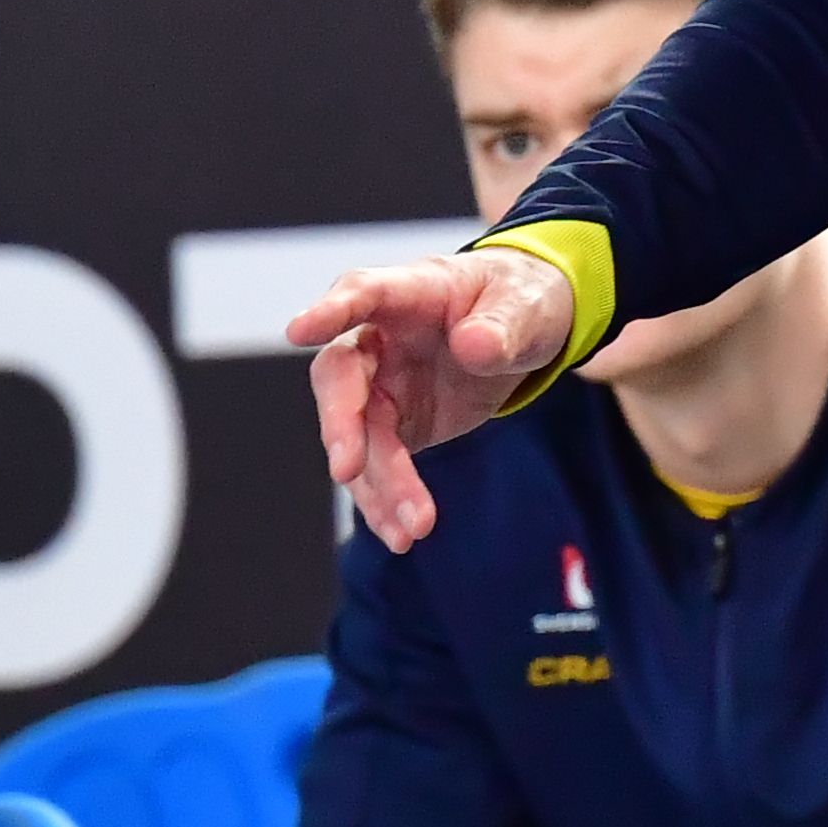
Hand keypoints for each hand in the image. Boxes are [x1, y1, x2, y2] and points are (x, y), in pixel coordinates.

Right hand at [292, 251, 578, 550]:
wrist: (526, 331)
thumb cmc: (521, 300)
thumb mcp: (529, 306)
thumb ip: (503, 326)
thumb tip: (474, 345)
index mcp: (410, 292)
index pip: (362, 293)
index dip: (330, 311)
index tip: (298, 332)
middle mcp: (378, 339)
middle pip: (342, 377)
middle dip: (341, 424)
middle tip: (347, 469)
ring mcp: (380, 386)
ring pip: (361, 437)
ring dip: (379, 484)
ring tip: (410, 529)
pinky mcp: (393, 425)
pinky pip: (379, 467)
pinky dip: (389, 501)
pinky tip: (403, 534)